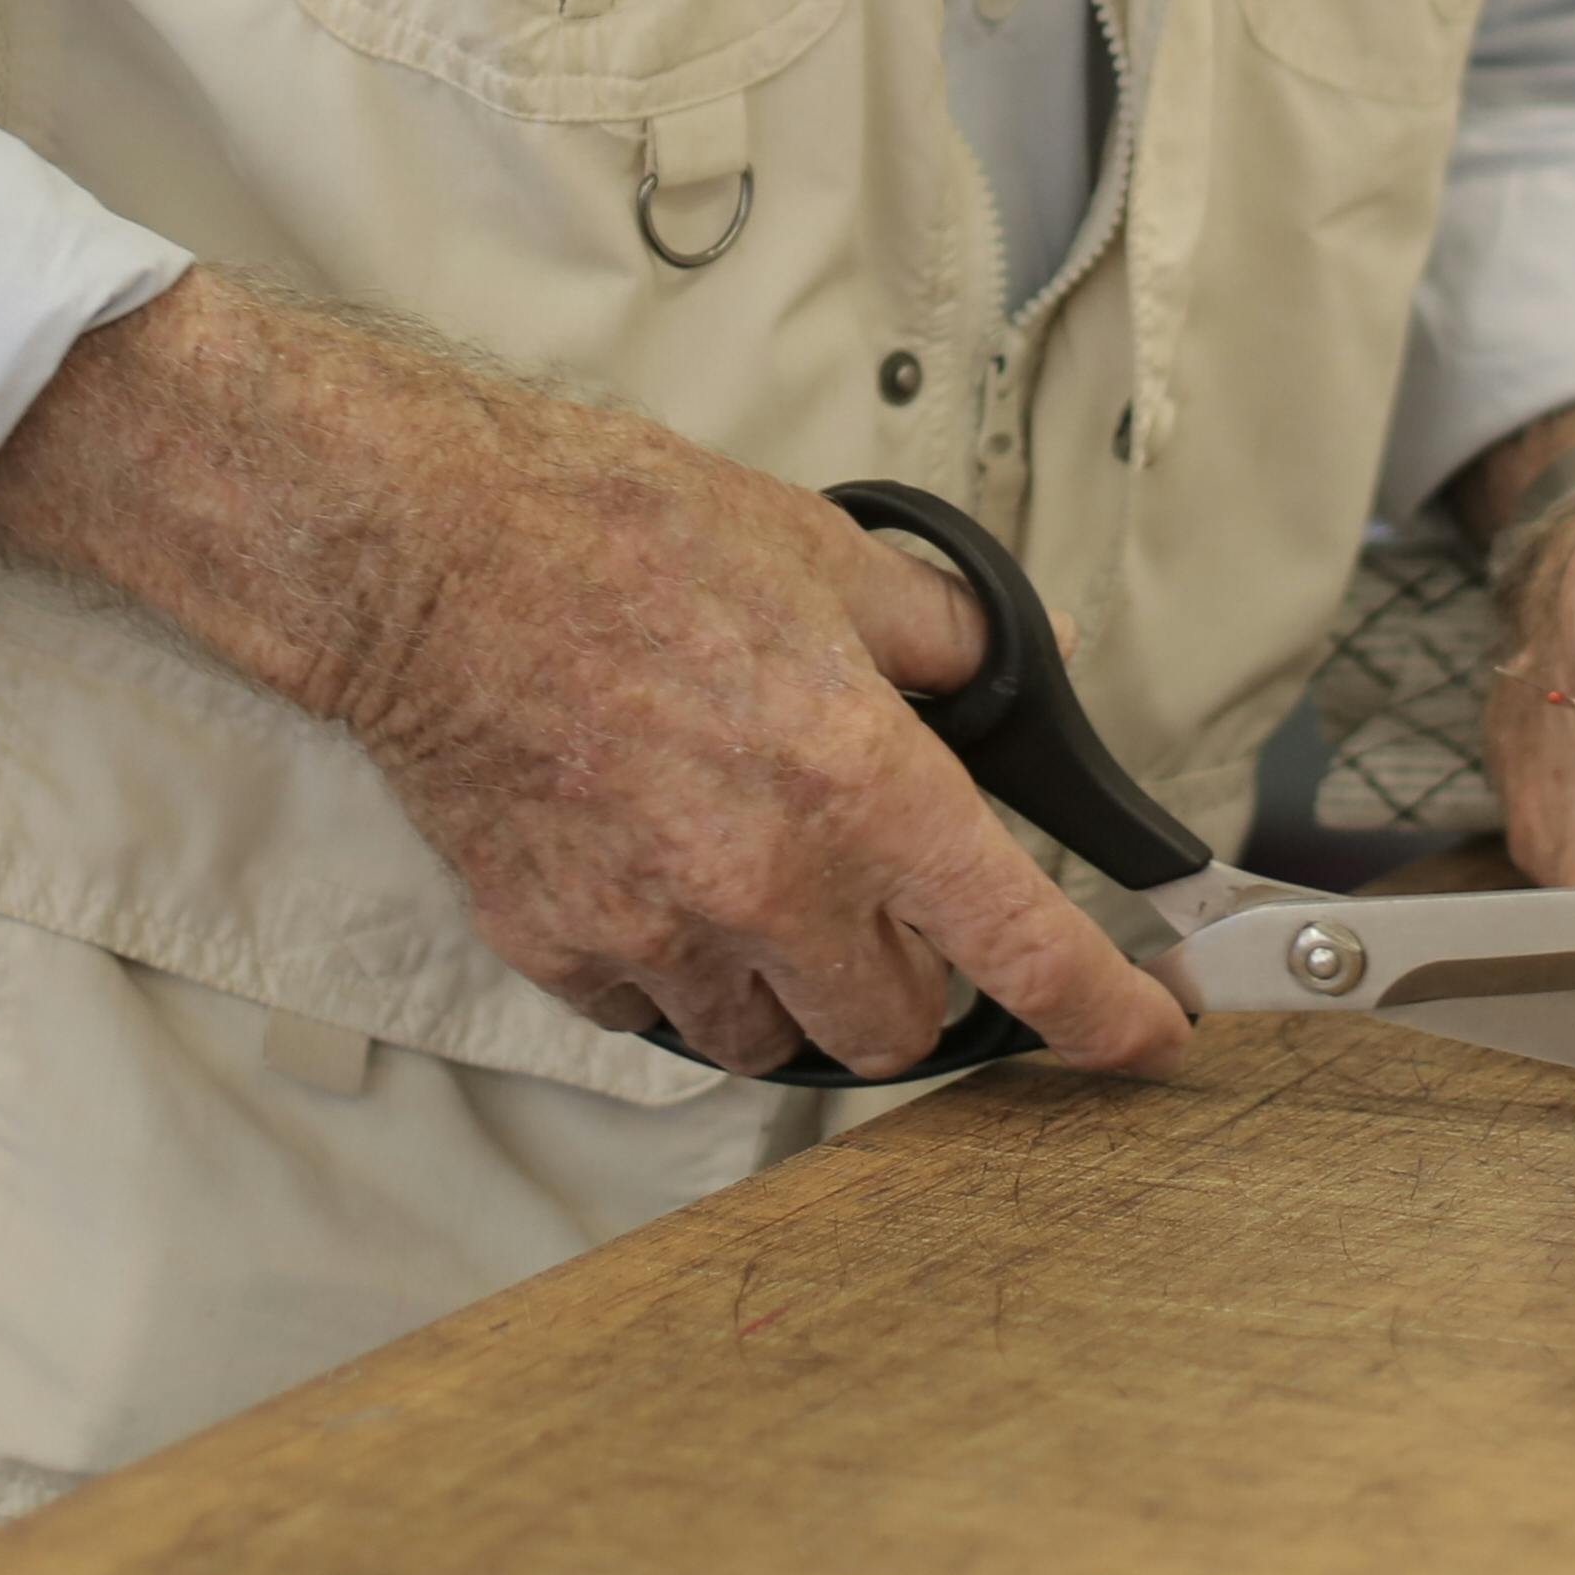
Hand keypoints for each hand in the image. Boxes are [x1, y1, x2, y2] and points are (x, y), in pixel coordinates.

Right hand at [0, 275, 1188, 1083]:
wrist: (431, 560)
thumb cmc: (616, 536)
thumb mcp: (824, 553)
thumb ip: (945, 634)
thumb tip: (1022, 666)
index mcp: (858, 781)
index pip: (1022, 946)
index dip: (1104, 1013)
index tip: (1144, 1037)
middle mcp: (768, 881)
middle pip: (899, 1026)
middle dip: (921, 982)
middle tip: (898, 910)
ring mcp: (656, 930)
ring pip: (777, 1039)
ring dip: (797, 990)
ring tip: (768, 891)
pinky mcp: (562, 947)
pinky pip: (661, 1015)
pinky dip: (685, 976)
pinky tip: (670, 882)